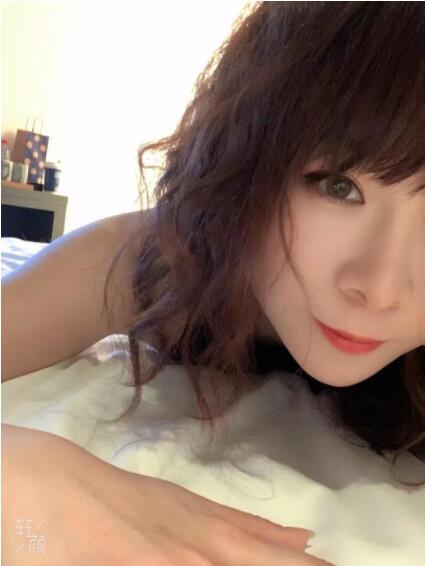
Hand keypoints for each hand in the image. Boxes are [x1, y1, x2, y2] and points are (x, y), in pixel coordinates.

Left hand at [2, 424, 333, 564]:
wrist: (29, 478)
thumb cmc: (37, 544)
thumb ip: (160, 565)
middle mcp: (188, 547)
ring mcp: (186, 518)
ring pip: (257, 545)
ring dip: (299, 562)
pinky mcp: (178, 499)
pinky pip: (234, 520)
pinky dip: (269, 533)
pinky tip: (294, 535)